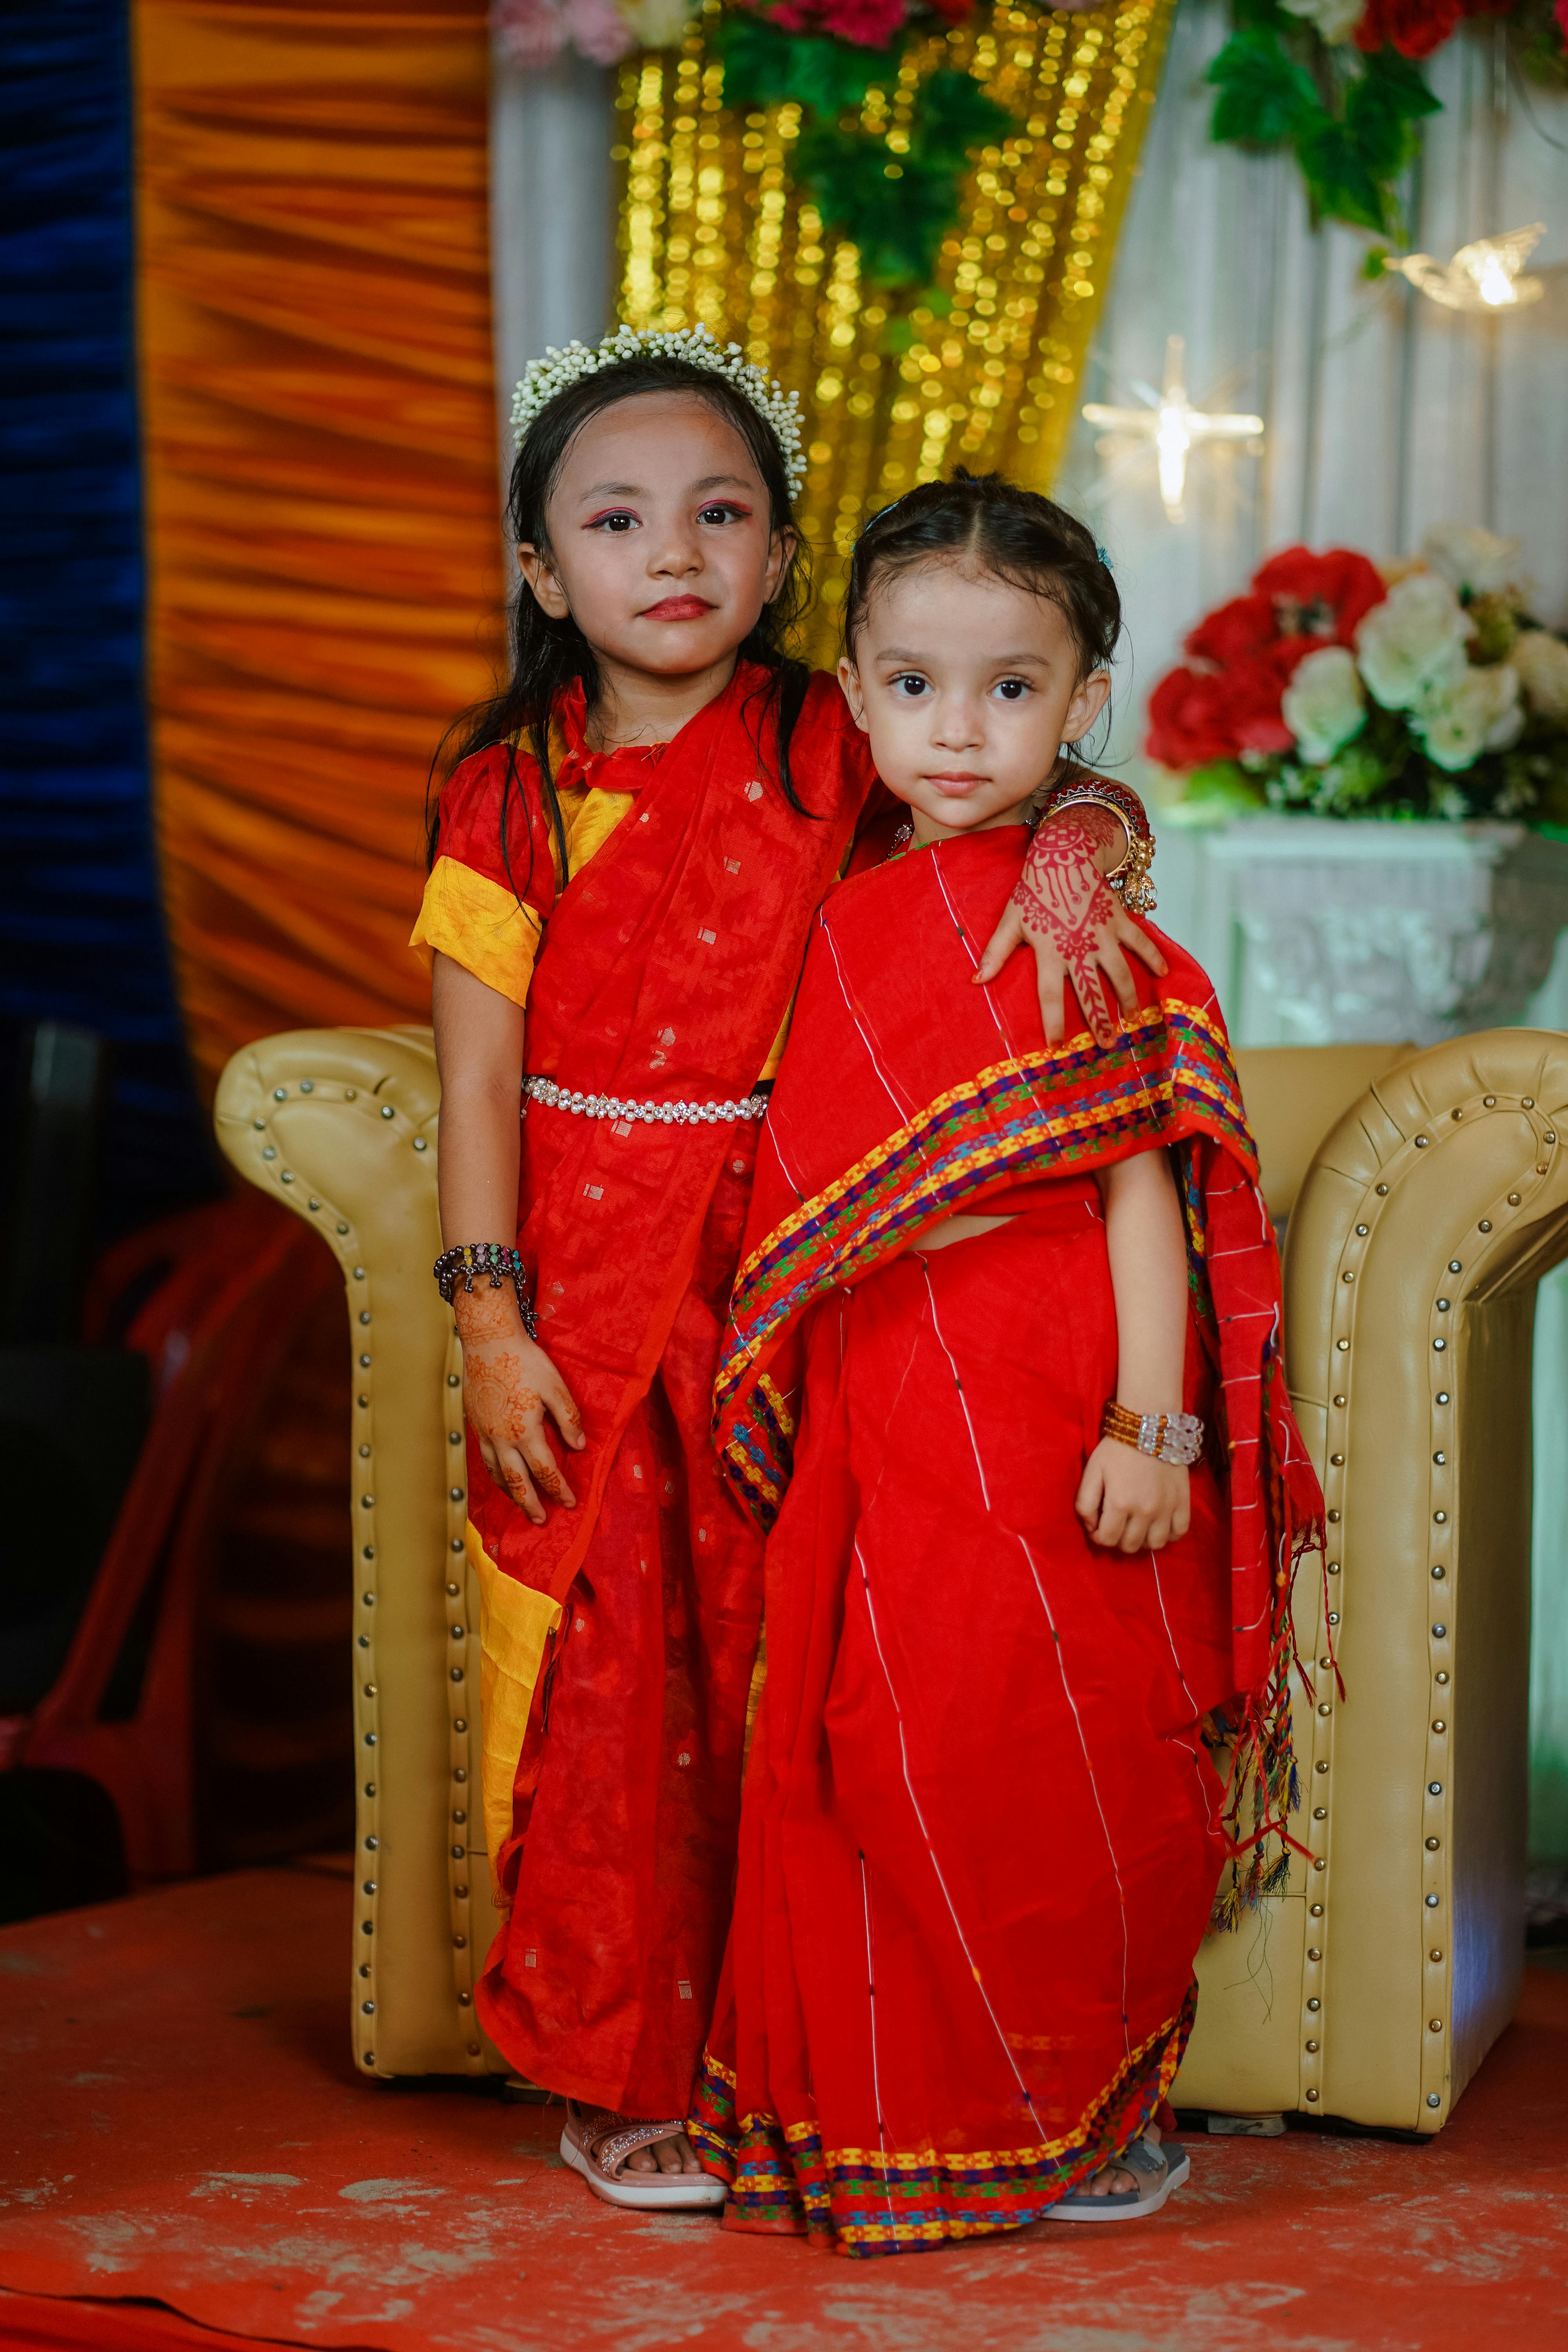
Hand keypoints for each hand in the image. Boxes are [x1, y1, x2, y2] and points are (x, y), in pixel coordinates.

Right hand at [454, 1281, 583, 1525]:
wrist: (488, 1342)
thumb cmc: (525, 1361)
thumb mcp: (555, 1386)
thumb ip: (568, 1419)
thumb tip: (579, 1446)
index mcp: (525, 1431)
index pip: (545, 1471)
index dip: (559, 1489)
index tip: (570, 1503)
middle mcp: (502, 1439)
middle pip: (517, 1482)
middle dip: (531, 1504)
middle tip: (541, 1520)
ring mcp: (485, 1433)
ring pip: (497, 1474)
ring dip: (510, 1494)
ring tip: (521, 1506)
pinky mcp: (475, 1425)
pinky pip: (484, 1459)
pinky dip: (494, 1475)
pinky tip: (500, 1476)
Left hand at [973, 808, 1166, 1047]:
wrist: (1063, 854)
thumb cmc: (1034, 891)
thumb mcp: (1011, 921)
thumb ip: (996, 952)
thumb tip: (976, 981)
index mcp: (1050, 950)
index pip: (1049, 994)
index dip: (1053, 1022)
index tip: (1056, 1047)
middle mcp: (1078, 946)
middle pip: (1091, 991)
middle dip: (1100, 1021)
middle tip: (1107, 1045)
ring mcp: (1102, 934)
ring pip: (1120, 973)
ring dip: (1128, 999)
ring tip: (1132, 1019)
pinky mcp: (1119, 920)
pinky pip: (1141, 942)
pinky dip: (1153, 957)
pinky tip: (1163, 974)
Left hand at [1075, 1437, 1189, 1553]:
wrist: (1149, 1425)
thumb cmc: (1116, 1448)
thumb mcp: (1092, 1471)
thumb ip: (1085, 1502)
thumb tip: (1091, 1527)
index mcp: (1119, 1503)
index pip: (1107, 1540)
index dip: (1098, 1537)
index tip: (1097, 1526)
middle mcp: (1145, 1511)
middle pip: (1130, 1545)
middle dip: (1118, 1539)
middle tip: (1116, 1524)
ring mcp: (1167, 1508)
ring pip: (1155, 1544)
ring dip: (1143, 1541)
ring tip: (1136, 1527)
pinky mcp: (1183, 1501)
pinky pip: (1179, 1532)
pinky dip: (1169, 1534)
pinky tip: (1158, 1524)